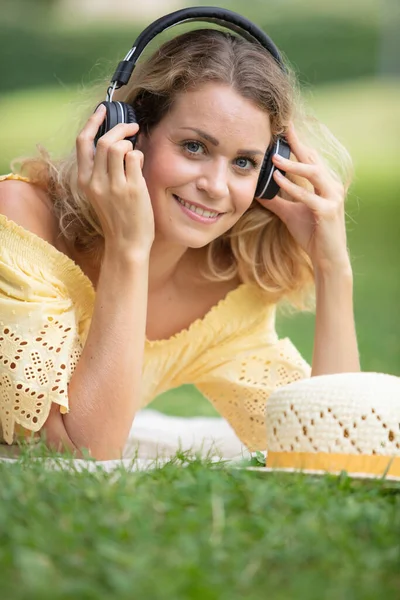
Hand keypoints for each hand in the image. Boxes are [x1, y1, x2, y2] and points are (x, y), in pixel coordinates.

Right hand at [76, 104, 154, 256]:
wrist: (126, 244)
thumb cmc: (118, 219)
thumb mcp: (101, 194)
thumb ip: (104, 171)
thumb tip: (117, 144)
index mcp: (85, 181)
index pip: (83, 143)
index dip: (93, 122)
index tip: (103, 110)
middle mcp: (96, 181)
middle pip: (104, 141)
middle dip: (120, 128)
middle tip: (132, 128)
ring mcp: (113, 185)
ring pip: (119, 146)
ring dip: (131, 143)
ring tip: (136, 154)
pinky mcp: (131, 189)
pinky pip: (135, 157)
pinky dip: (140, 156)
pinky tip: (141, 167)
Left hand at [256, 122, 350, 271]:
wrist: (327, 258)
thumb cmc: (312, 234)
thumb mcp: (290, 214)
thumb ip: (277, 200)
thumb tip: (258, 191)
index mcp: (325, 184)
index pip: (310, 158)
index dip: (297, 142)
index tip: (283, 128)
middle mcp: (332, 187)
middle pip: (313, 158)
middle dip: (297, 142)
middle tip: (281, 128)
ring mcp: (332, 198)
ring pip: (314, 173)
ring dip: (293, 164)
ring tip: (274, 156)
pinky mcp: (327, 212)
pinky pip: (309, 196)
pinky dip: (293, 187)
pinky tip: (278, 179)